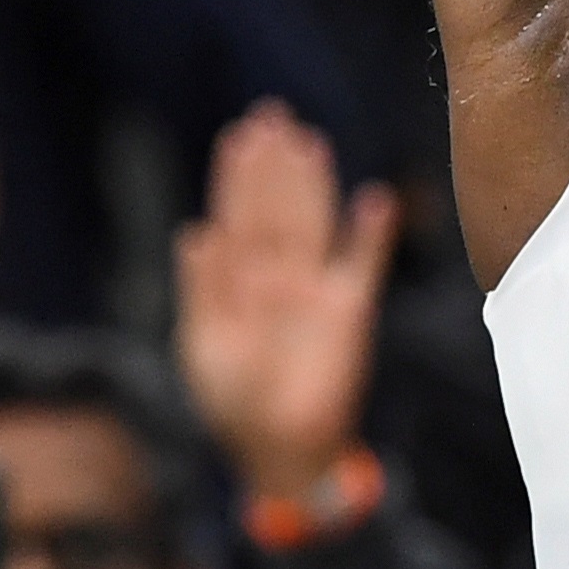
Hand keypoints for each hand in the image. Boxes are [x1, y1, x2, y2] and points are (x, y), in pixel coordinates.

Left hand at [174, 104, 401, 501]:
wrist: (279, 451)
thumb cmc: (233, 403)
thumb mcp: (203, 347)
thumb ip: (203, 291)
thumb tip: (195, 233)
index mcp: (236, 283)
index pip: (237, 218)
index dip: (237, 178)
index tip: (239, 136)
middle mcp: (277, 277)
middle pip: (275, 210)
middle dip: (272, 166)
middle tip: (271, 117)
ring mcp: (315, 290)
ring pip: (314, 224)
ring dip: (312, 184)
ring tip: (308, 141)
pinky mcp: (350, 313)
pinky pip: (363, 265)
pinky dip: (370, 234)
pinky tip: (374, 197)